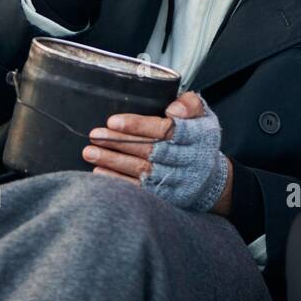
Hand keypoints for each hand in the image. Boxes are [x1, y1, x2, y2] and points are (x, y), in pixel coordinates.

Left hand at [85, 91, 231, 214]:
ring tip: (90, 151)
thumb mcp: (203, 116)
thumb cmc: (199, 140)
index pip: (166, 130)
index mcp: (195, 136)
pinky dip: (118, 181)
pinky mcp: (165, 196)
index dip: (139, 125)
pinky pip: (139, 189)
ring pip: (141, 170)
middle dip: (119, 142)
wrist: (211, 179)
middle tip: (95, 134)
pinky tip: (99, 171)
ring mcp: (175, 180)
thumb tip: (173, 109)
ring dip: (113, 161)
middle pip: (149, 150)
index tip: (114, 120)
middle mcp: (187, 159)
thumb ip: (190, 104)